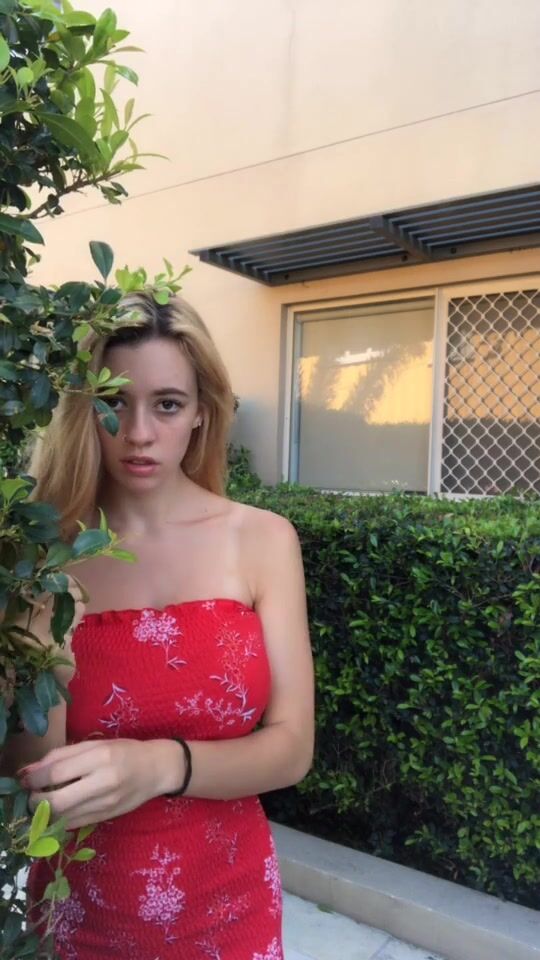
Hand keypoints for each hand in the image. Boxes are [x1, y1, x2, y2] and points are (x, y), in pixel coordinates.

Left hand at [18, 738, 172, 829]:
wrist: (156, 769)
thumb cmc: (124, 751)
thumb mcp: (95, 745)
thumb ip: (62, 756)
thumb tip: (29, 771)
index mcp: (100, 757)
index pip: (57, 772)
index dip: (34, 779)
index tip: (25, 779)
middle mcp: (104, 782)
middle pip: (57, 800)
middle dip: (36, 801)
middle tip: (31, 795)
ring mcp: (106, 804)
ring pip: (63, 816)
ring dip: (45, 812)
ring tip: (42, 801)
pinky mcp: (106, 818)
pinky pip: (74, 823)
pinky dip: (60, 818)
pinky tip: (58, 809)